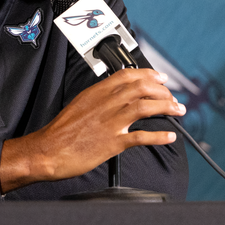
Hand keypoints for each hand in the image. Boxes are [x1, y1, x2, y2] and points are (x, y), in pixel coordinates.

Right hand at [0, 69, 183, 192]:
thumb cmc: (60, 132)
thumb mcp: (79, 105)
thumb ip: (98, 99)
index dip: (149, 74)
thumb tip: (115, 97)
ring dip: (166, 108)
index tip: (162, 78)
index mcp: (96, 92)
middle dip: (163, 91)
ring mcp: (109, 122)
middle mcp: (105, 103)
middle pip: (141, 88)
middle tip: (174, 98)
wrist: (47, 150)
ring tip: (178, 112)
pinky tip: (169, 137)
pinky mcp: (112, 142)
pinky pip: (141, 137)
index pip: (128, 75)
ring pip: (144, 107)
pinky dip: (158, 136)